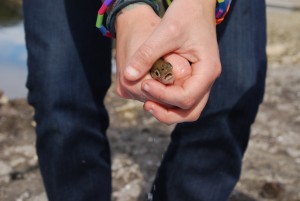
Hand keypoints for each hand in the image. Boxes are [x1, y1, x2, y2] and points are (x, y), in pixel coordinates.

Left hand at [124, 0, 220, 123]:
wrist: (197, 3)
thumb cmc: (185, 13)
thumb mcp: (165, 31)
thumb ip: (147, 54)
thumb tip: (128, 76)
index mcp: (207, 70)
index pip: (186, 98)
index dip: (163, 96)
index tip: (144, 84)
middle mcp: (207, 79)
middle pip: (190, 111)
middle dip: (167, 113)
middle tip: (146, 105)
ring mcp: (201, 80)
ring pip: (187, 108)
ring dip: (168, 110)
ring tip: (148, 102)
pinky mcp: (194, 77)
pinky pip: (183, 98)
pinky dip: (168, 101)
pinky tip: (153, 92)